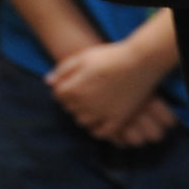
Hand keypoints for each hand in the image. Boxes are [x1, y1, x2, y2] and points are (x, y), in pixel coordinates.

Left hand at [47, 40, 171, 141]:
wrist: (140, 61)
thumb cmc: (111, 56)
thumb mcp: (83, 57)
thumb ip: (63, 70)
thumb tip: (48, 82)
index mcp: (74, 89)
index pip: (58, 95)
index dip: (63, 88)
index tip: (72, 82)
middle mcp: (85, 104)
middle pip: (69, 108)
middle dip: (72, 100)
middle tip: (84, 91)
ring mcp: (102, 113)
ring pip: (83, 121)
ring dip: (83, 114)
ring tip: (91, 104)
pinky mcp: (118, 118)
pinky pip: (103, 132)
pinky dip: (98, 129)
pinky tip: (100, 121)